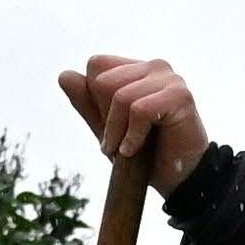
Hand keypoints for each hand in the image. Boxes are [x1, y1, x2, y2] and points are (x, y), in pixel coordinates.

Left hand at [59, 53, 209, 190]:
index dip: (96, 101)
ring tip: (129, 149)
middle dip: (107, 118)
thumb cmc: (144, 153)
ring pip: (120, 97)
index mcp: (135, 68)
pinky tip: (138, 149)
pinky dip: (134, 136)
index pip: (96, 65)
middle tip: (123, 139)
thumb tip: (64, 75)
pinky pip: (140, 110)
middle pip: (104, 81)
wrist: (176, 179)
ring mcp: (169, 78)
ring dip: (118, 132)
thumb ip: (86, 102)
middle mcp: (153, 67)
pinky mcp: (180, 95)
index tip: (114, 127)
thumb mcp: (106, 128)